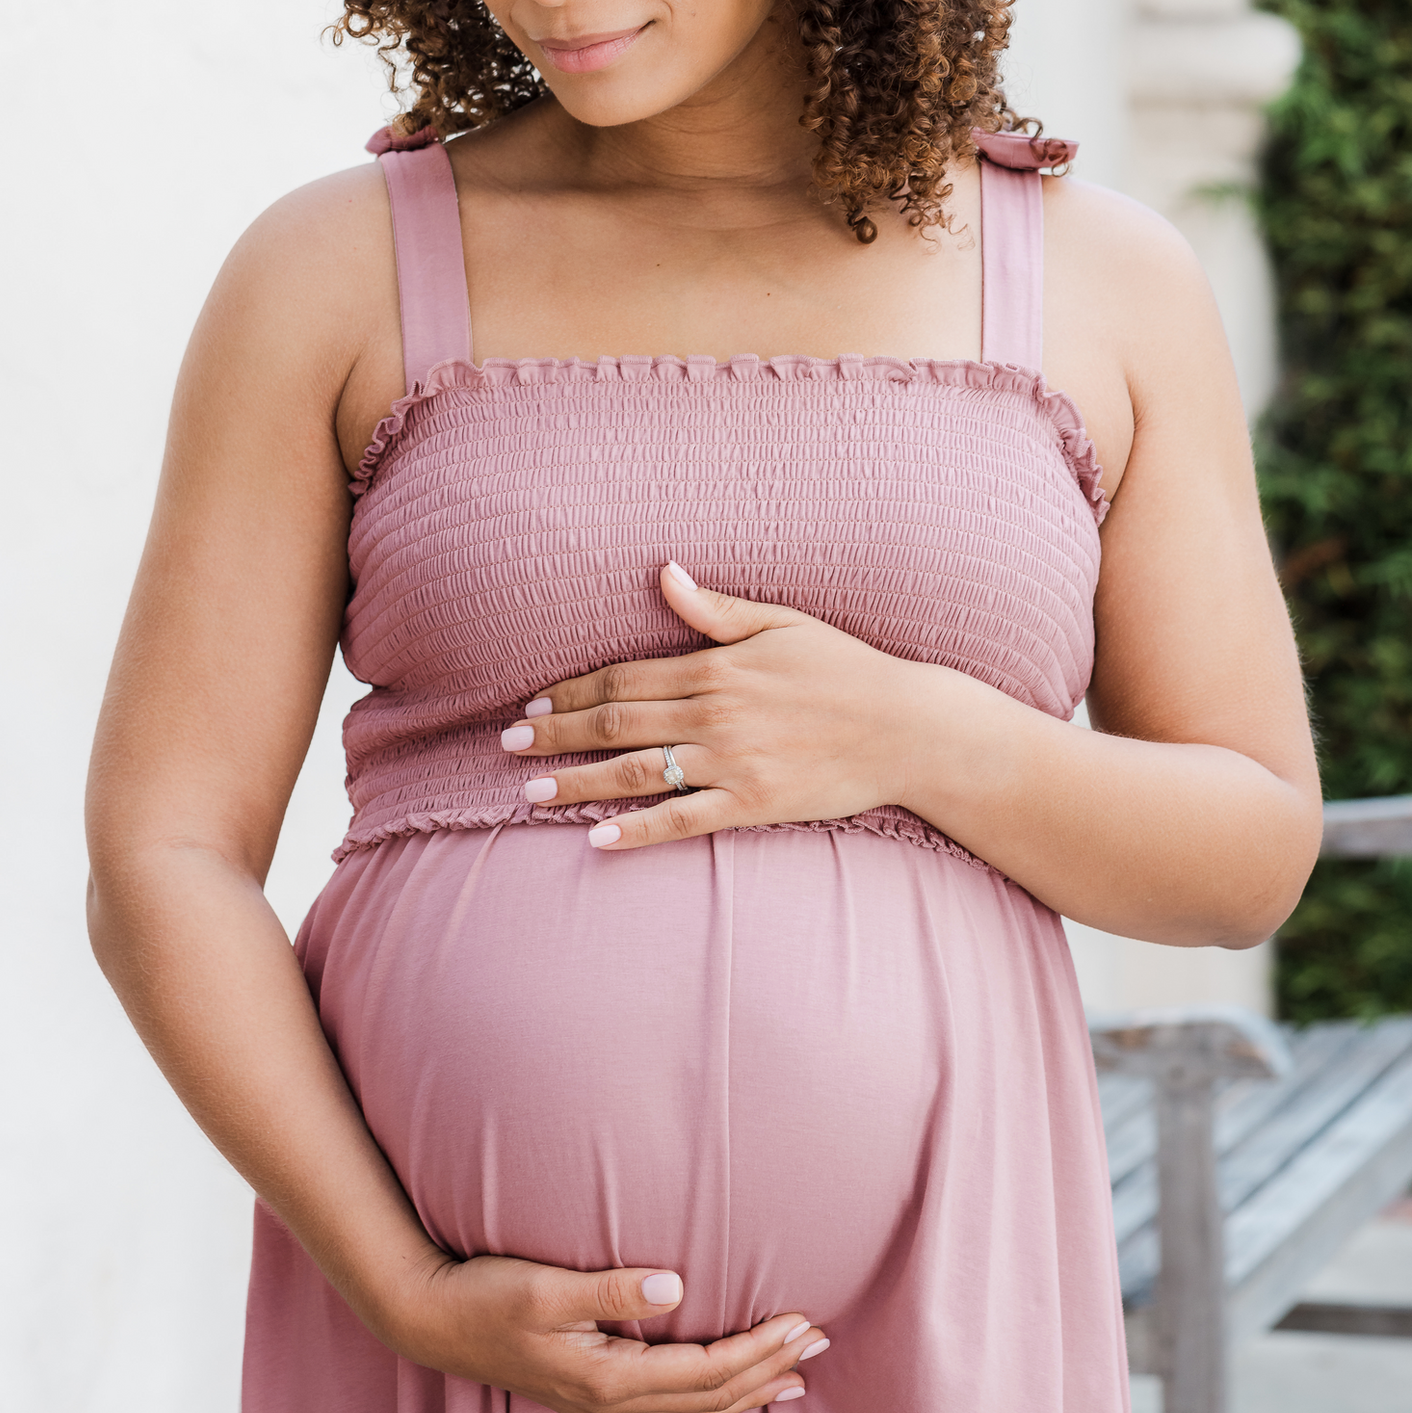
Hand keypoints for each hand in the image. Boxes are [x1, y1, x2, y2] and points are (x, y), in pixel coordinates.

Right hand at [387, 1251, 827, 1412]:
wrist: (431, 1321)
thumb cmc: (486, 1295)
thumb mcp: (545, 1286)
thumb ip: (609, 1288)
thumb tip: (672, 1284)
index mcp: (609, 1375)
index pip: (707, 1369)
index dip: (759, 1348)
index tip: (803, 1322)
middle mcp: (612, 1399)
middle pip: (712, 1394)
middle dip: (770, 1369)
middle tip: (821, 1343)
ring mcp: (601, 1403)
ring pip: (694, 1410)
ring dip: (748, 1392)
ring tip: (794, 1379)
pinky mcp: (591, 1394)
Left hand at [502, 561, 931, 848]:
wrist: (906, 728)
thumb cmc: (845, 669)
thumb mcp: (782, 622)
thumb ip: (716, 610)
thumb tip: (664, 574)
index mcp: (716, 667)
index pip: (624, 679)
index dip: (571, 693)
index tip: (531, 704)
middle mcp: (714, 714)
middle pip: (616, 724)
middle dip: (556, 735)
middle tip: (506, 747)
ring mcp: (732, 763)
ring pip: (636, 773)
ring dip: (577, 783)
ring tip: (529, 794)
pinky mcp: (753, 805)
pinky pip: (683, 820)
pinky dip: (637, 830)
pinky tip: (595, 838)